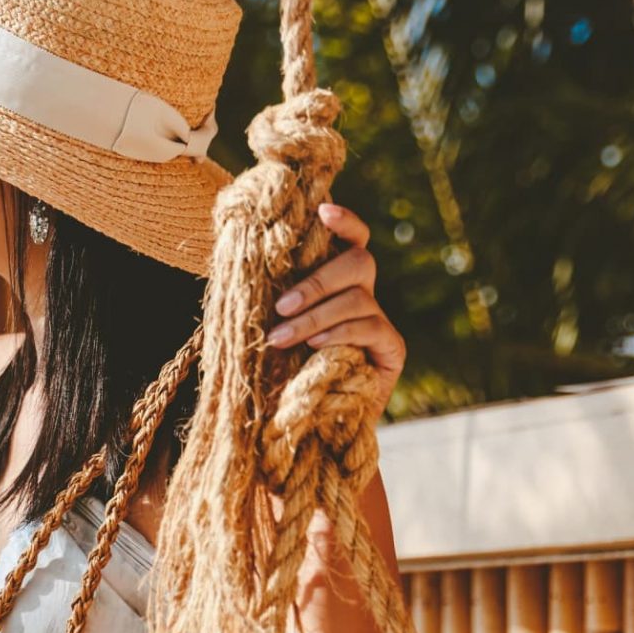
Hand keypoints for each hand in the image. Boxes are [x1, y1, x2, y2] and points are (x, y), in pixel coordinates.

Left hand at [266, 203, 403, 414]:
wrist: (306, 422)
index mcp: (336, 281)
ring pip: (358, 297)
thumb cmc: (282, 370)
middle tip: (281, 306)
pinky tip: (315, 346)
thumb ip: (268, 295)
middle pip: (359, 261)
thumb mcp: (272, 326)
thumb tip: (241, 260)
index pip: (352, 239)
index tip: (322, 210)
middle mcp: (363, 293)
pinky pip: (371, 328)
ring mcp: (380, 321)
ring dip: (316, 315)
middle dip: (317, 281)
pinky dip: (339, 333)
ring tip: (281, 337)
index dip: (344, 221)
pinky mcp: (392, 349)